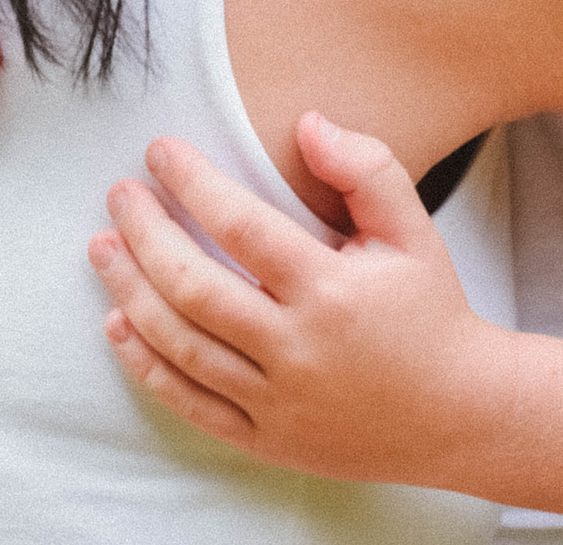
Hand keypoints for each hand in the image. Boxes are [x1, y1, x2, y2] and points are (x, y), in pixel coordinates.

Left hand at [87, 112, 511, 486]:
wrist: (460, 414)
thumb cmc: (432, 311)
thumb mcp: (414, 231)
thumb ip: (368, 168)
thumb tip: (307, 122)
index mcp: (332, 291)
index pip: (242, 226)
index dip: (193, 182)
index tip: (160, 151)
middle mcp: (297, 349)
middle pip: (194, 287)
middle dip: (145, 234)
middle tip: (119, 195)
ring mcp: (277, 401)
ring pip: (180, 346)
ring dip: (130, 293)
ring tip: (102, 248)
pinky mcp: (266, 440)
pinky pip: (189, 403)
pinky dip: (145, 365)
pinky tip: (118, 324)